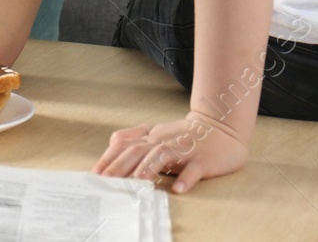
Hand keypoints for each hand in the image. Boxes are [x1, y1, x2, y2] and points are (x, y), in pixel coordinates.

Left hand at [93, 111, 249, 193]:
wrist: (221, 127)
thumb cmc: (185, 134)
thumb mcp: (157, 132)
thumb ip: (135, 136)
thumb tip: (112, 144)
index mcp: (151, 136)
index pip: (124, 144)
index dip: (109, 158)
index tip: (95, 174)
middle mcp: (164, 141)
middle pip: (138, 150)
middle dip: (120, 166)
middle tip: (107, 182)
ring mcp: (184, 149)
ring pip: (163, 155)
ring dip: (149, 168)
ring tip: (138, 182)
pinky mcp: (203, 159)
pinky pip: (194, 169)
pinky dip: (186, 179)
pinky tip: (178, 189)